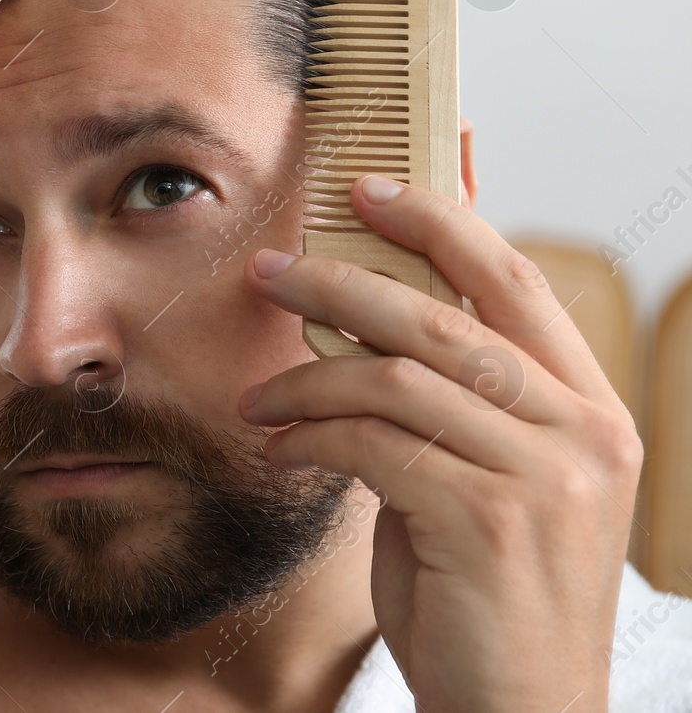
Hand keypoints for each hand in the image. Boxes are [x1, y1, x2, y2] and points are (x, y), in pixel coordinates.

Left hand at [239, 175, 640, 712]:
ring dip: (307, 379)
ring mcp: (546, 477)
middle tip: (271, 272)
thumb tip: (367, 312)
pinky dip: (310, 439)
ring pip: (397, 378)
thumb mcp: (482, 477)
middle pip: (444, 317)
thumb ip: (450, 400)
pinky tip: (279, 449)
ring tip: (261, 399)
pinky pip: (372, 445)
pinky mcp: (488, 520)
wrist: (519, 706)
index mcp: (589, 408)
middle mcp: (584, 432)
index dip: (440, 221)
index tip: (367, 189)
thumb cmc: (485, 587)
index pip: (516, 281)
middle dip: (342, 282)